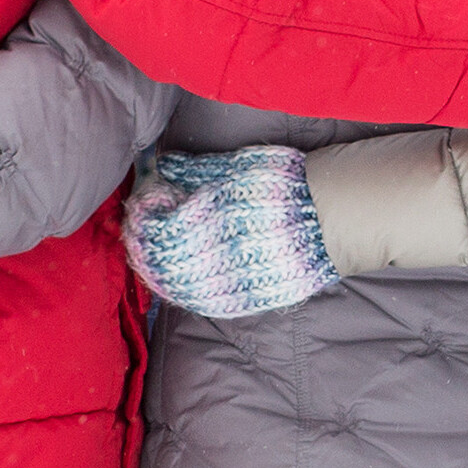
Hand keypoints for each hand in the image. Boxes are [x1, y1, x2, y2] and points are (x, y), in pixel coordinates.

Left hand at [120, 146, 340, 319]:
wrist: (327, 218)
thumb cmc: (281, 184)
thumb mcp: (236, 166)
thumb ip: (195, 169)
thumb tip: (160, 167)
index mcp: (210, 215)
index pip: (157, 225)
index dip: (143, 214)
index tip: (145, 201)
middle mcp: (215, 252)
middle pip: (158, 258)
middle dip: (142, 242)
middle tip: (139, 228)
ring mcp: (228, 280)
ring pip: (174, 285)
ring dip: (155, 269)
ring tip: (152, 253)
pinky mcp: (243, 300)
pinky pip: (199, 302)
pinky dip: (180, 290)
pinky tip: (175, 277)